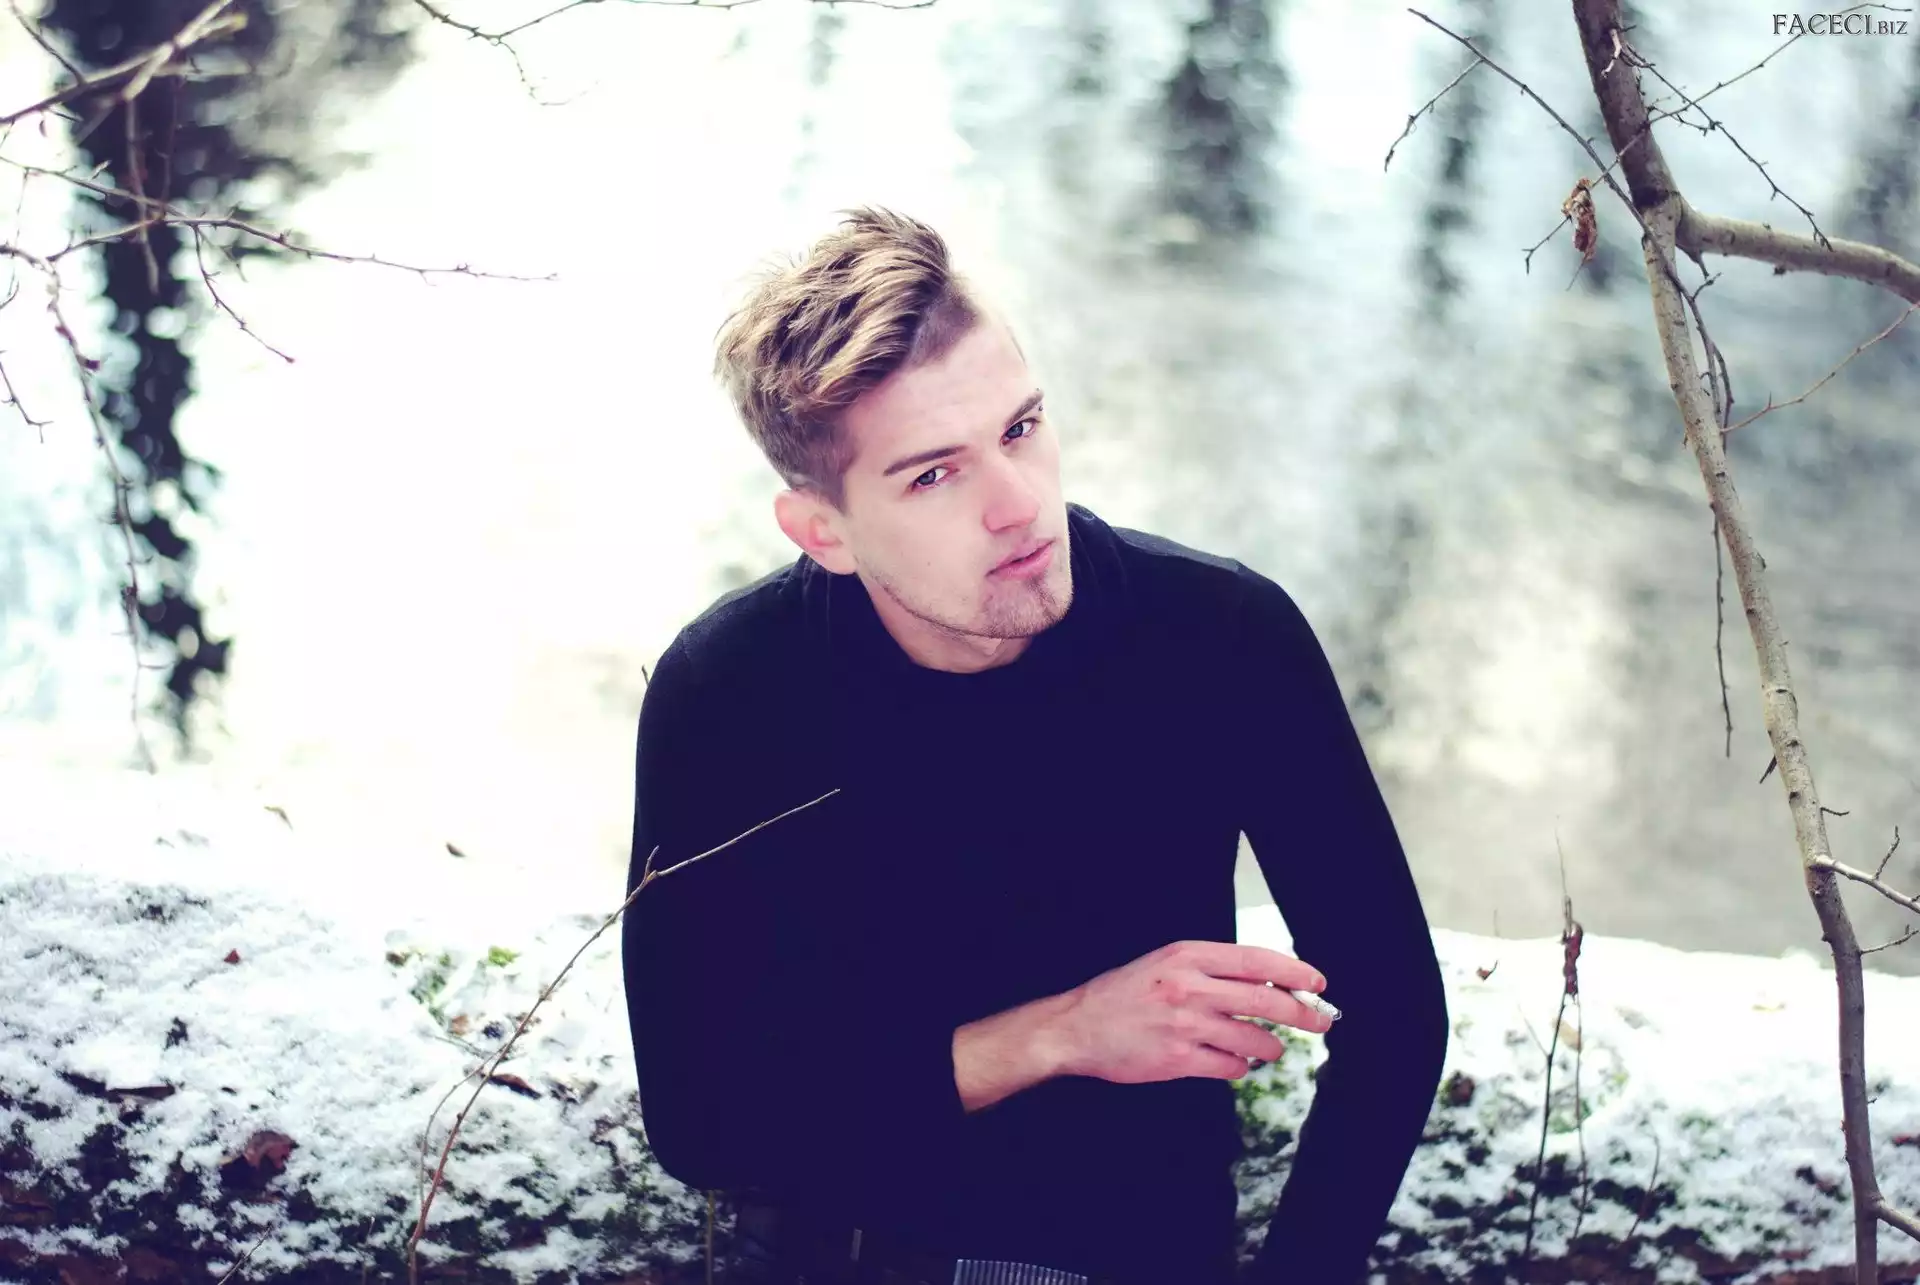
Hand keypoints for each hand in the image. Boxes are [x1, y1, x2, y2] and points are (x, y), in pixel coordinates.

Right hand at [1050, 940, 1332, 1084]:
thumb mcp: (1165, 963)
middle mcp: (1189, 987)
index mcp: (1187, 956)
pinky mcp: (1178, 1060)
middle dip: (1302, 1013)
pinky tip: (1231, 1062)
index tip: (1317, 983)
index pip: (1257, 960)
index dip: (1294, 972)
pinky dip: (1239, 1067)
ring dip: (1269, 1047)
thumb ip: (1210, 968)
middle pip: (1265, 1000)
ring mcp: (1185, 1025)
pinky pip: (1231, 1068)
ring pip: (1254, 1039)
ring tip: (1267, 1048)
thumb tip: (1266, 978)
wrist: (1076, 1027)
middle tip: (1320, 1021)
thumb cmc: (1121, 994)